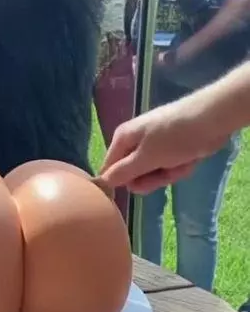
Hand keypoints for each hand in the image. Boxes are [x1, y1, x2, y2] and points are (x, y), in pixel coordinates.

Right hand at [100, 97, 229, 193]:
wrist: (211, 120)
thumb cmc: (173, 137)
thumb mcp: (146, 158)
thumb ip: (123, 172)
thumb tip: (101, 183)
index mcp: (123, 138)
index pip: (109, 168)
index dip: (118, 183)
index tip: (133, 191)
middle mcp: (135, 141)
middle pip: (134, 173)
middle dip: (152, 178)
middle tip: (165, 173)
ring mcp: (155, 146)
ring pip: (154, 173)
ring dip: (169, 173)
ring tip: (181, 163)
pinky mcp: (172, 149)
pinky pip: (169, 168)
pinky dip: (180, 168)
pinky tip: (190, 160)